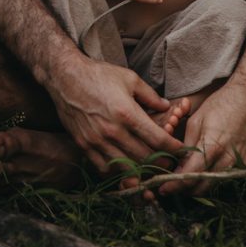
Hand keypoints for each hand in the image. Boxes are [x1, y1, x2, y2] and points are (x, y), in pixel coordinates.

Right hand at [50, 52, 183, 175]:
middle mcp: (112, 131)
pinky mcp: (84, 146)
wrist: (65, 77)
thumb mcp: (130, 78)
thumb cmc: (99, 75)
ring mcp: (97, 141)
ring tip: (151, 169)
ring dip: (141, 171)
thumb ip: (150, 96)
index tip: (180, 150)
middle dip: (161, 163)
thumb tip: (167, 106)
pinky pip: (105, 168)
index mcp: (127, 113)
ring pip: (126, 167)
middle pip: (144, 158)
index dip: (172, 148)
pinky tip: (126, 167)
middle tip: (170, 163)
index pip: (157, 140)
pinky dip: (118, 172)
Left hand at [158, 80, 245, 196]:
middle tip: (172, 185)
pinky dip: (215, 178)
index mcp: (212, 147)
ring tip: (187, 178)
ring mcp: (241, 165)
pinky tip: (206, 170)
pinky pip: (227, 179)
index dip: (174, 185)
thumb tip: (178, 165)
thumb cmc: (221, 104)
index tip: (163, 188)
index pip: (189, 176)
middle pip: (202, 188)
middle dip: (185, 190)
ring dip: (199, 186)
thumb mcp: (196, 121)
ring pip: (215, 186)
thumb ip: (187, 146)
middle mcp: (228, 160)